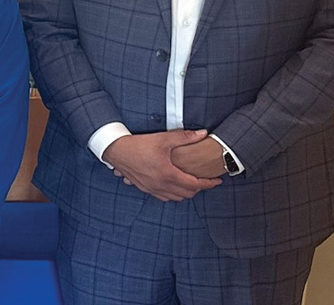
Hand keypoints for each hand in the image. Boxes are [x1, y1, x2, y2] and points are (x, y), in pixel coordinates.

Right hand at [102, 130, 221, 201]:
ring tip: (190, 183)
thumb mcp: (163, 139)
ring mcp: (152, 189)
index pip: (195, 185)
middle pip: (187, 194)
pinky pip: (163, 197)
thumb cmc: (138, 145)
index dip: (209, 183)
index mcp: (168, 175)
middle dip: (199, 188)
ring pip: (175, 198)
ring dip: (185, 192)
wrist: (116, 150)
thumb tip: (202, 134)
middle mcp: (161, 185)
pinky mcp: (145, 188)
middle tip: (204, 180)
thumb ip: (185, 137)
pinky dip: (172, 194)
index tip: (216, 180)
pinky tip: (172, 185)